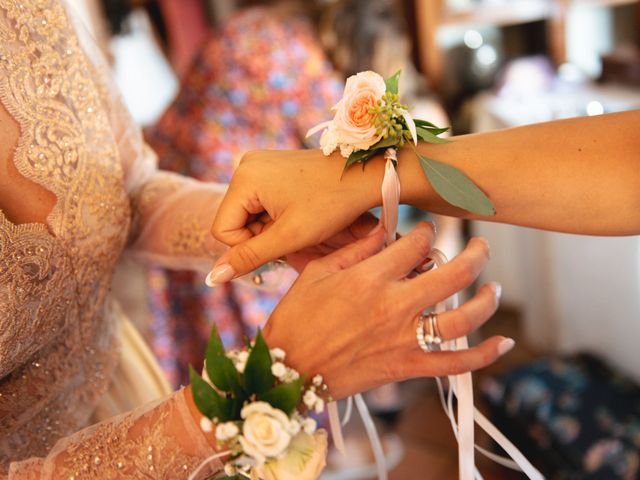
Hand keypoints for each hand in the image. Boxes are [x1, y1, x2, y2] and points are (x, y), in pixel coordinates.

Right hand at [208, 149, 383, 282]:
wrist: (365, 175)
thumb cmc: (332, 204)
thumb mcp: (289, 237)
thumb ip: (249, 257)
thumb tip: (213, 278)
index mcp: (243, 178)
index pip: (223, 230)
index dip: (250, 245)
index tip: (283, 238)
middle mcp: (245, 164)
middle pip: (235, 220)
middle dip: (262, 233)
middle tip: (296, 228)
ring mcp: (258, 163)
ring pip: (248, 213)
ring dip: (270, 225)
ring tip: (300, 218)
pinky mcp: (271, 166)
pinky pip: (260, 201)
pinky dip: (276, 213)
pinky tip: (299, 209)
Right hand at [262, 222, 512, 399]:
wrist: (288, 370)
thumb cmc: (295, 319)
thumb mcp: (317, 274)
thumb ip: (355, 250)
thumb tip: (385, 230)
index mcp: (370, 278)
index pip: (416, 244)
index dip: (427, 232)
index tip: (427, 231)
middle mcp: (394, 305)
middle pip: (454, 273)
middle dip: (476, 254)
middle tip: (482, 247)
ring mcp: (403, 338)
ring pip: (463, 317)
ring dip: (487, 299)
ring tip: (494, 286)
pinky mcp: (406, 367)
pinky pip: (454, 364)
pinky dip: (484, 356)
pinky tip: (504, 343)